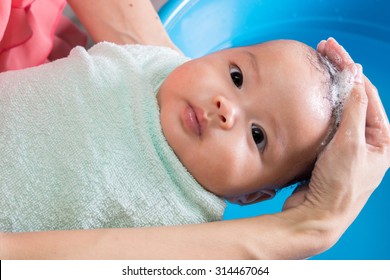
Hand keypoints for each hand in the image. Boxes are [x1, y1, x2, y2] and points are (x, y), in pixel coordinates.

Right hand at [284, 38, 389, 239]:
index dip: (350, 69)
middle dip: (340, 72)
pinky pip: (326, 122)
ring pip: (340, 108)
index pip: (366, 93)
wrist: (317, 215)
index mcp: (381, 139)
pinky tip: (313, 95)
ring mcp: (347, 145)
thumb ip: (354, 109)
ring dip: (329, 87)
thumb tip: (356, 77)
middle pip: (354, 97)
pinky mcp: (328, 151)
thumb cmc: (339, 186)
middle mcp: (366, 140)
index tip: (333, 50)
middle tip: (325, 49)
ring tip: (320, 65)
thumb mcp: (351, 144)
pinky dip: (320, 106)